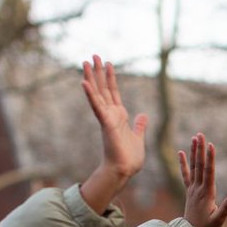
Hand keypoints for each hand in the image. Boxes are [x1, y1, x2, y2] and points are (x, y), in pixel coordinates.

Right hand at [82, 56, 146, 179]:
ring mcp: (107, 118)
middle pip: (103, 88)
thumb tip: (142, 115)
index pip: (113, 92)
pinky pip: (97, 106)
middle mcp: (111, 114)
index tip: (108, 64)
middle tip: (93, 55)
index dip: (110, 78)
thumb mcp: (138, 136)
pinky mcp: (106, 124)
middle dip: (98, 72)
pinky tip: (84, 82)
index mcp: (118, 116)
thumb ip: (139, 125)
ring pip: (97, 93)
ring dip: (91, 78)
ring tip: (86, 62)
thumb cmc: (129, 157)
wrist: (124, 170)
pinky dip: (91, 95)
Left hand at [179, 133, 226, 226]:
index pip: (208, 172)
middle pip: (200, 166)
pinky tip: (181, 153)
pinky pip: (186, 175)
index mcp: (206, 193)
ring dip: (194, 152)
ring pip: (193, 167)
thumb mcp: (219, 221)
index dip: (210, 158)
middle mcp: (198, 189)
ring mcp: (192, 189)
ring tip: (194, 138)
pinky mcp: (190, 192)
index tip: (210, 145)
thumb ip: (226, 208)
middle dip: (200, 150)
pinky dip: (183, 164)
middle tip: (200, 134)